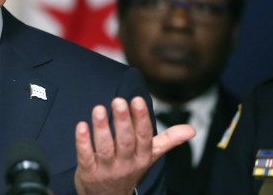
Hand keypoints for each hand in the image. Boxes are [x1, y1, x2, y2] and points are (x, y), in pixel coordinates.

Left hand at [74, 97, 194, 194]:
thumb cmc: (129, 169)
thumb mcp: (150, 156)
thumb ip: (168, 140)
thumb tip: (192, 130)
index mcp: (142, 157)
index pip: (143, 136)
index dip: (140, 119)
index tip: (136, 100)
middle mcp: (126, 164)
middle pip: (125, 141)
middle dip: (122, 121)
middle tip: (118, 100)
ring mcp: (107, 169)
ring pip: (105, 148)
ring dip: (101, 128)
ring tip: (98, 108)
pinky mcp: (89, 173)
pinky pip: (85, 157)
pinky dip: (82, 142)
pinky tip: (81, 126)